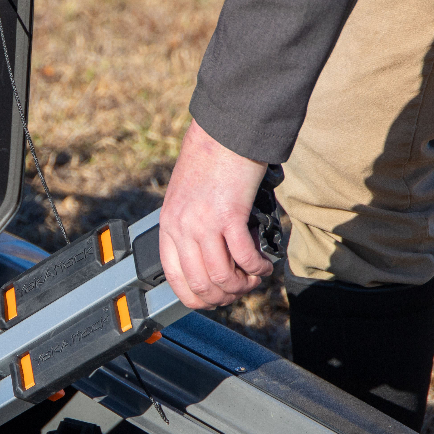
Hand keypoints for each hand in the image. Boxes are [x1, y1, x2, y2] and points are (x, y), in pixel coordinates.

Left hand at [159, 120, 276, 309]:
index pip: (173, 277)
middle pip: (200, 284)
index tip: (212, 300)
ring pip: (221, 277)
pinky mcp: (229, 216)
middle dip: (223, 296)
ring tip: (255, 278)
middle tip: (240, 290)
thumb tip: (206, 257)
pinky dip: (257, 268)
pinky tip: (264, 266)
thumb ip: (190, 226)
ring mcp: (203, 223)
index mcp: (168, 225)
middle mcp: (182, 228)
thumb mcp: (186, 197)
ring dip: (243, 285)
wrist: (226, 133)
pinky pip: (244, 258)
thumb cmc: (210, 161)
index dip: (194, 297)